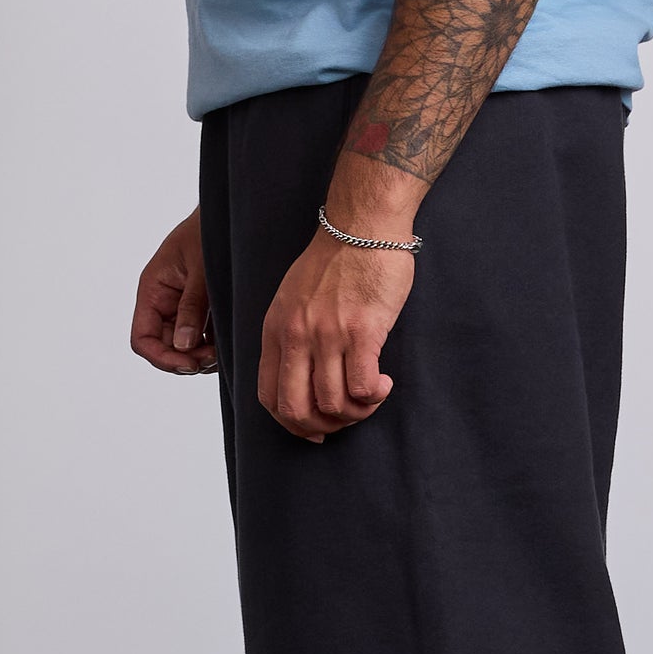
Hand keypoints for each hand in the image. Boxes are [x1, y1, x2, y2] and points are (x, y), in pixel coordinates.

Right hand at [130, 208, 217, 375]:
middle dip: (185, 359)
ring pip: (183, 348)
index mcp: (153, 291)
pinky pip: (200, 340)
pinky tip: (225, 343)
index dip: (161, 358)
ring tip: (220, 350)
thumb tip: (183, 345)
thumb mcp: (201, 271)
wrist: (228, 216)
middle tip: (211, 358)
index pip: (143, 339)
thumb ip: (191, 307)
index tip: (188, 363)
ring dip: (200, 357)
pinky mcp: (200, 312)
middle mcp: (162, 303)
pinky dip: (211, 348)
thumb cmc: (209, 233)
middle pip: (163, 348)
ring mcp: (181, 309)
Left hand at [258, 229, 410, 442]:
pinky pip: (362, 387)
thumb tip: (305, 380)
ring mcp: (327, 335)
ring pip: (333, 404)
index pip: (269, 397)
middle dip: (324, 427)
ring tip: (371, 396)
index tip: (316, 427)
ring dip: (357, 413)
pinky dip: (374, 396)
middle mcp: (297, 336)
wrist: (363, 226)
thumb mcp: (293, 299)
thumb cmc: (335, 262)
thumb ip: (292, 337)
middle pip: (297, 410)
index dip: (292, 424)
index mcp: (276, 330)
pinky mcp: (361, 332)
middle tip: (347, 417)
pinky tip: (383, 384)